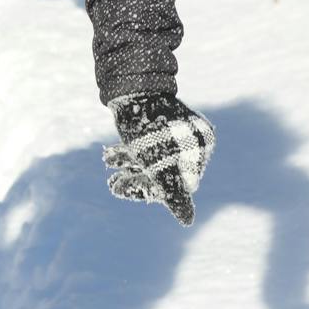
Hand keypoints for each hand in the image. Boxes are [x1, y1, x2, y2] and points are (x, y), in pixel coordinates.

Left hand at [104, 92, 214, 226]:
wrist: (134, 87)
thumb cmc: (152, 131)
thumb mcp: (161, 167)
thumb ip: (174, 194)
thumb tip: (188, 221)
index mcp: (200, 148)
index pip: (178, 184)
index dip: (151, 192)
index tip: (127, 191)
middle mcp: (189, 141)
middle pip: (162, 172)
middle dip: (135, 180)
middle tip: (113, 185)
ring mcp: (172, 133)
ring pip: (150, 159)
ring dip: (127, 167)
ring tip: (108, 167)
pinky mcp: (155, 125)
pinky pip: (145, 145)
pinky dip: (127, 153)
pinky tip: (109, 155)